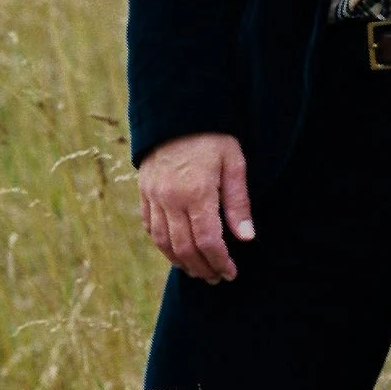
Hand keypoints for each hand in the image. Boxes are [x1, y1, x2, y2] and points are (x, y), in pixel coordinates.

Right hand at [138, 133, 253, 283]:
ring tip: (197, 271)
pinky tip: (175, 251)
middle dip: (202, 268)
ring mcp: (154, 196)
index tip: (231, 273)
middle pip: (184, 248)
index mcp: (197, 192)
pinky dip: (162, 245)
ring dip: (181, 262)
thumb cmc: (213, 135)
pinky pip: (150, 227)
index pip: (207, 241)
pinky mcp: (144, 191)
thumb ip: (238, 202)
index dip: (220, 262)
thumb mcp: (234, 162)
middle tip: (216, 278)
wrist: (176, 111)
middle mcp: (171, 198)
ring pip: (163, 242)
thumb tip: (246, 238)